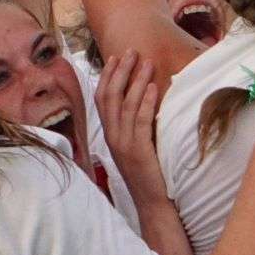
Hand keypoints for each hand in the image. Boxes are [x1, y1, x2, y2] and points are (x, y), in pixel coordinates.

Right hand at [96, 50, 168, 205]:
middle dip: (121, 71)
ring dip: (136, 81)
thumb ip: (133, 124)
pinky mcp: (138, 151)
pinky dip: (146, 102)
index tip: (115, 57)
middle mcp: (112, 136)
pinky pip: (140, 121)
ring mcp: (123, 144)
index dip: (107, 76)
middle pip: (111, 97)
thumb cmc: (147, 172)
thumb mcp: (134, 145)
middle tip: (132, 51)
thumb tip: (142, 97)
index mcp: (109, 133)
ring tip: (147, 62)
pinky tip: (153, 87)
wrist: (152, 202)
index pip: (101, 99)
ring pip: (126, 105)